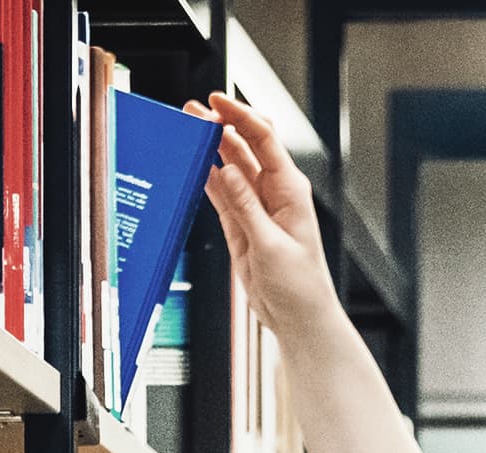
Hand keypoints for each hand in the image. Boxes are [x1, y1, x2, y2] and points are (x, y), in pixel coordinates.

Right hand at [199, 92, 349, 349]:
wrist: (298, 317)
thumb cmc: (299, 286)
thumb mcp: (271, 246)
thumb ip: (247, 207)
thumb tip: (228, 170)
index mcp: (290, 190)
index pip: (264, 140)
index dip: (240, 116)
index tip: (217, 102)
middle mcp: (273, 192)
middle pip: (245, 146)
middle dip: (221, 124)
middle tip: (193, 110)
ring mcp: (255, 206)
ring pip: (229, 165)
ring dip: (210, 147)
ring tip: (186, 127)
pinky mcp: (240, 223)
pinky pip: (220, 191)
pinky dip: (205, 176)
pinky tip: (191, 162)